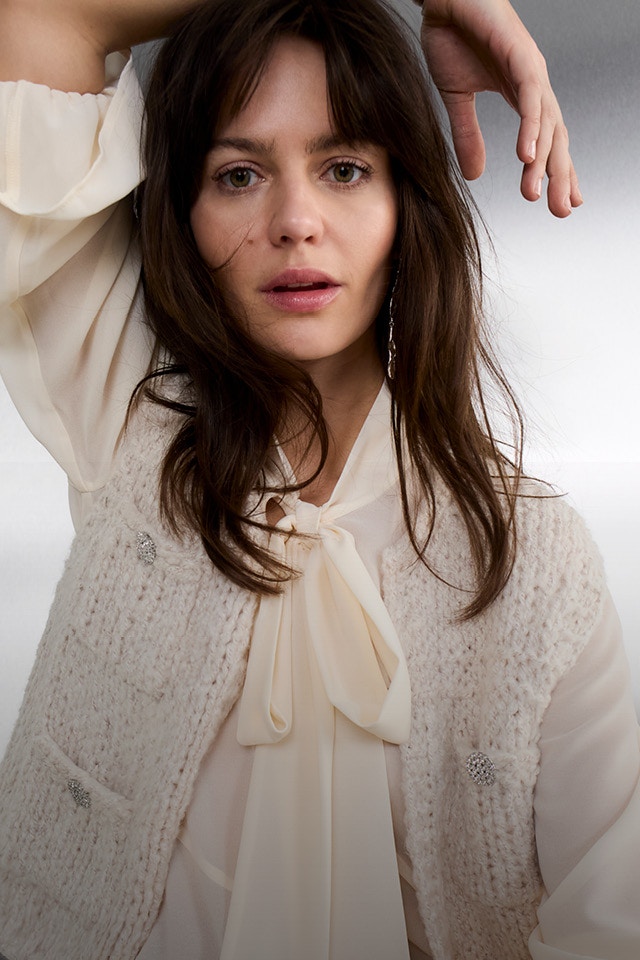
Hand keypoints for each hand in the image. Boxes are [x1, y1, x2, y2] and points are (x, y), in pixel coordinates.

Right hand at [419, 0, 581, 216]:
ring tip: (537, 193)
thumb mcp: (456, 100)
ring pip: (546, 123)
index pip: (546, 141)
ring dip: (543, 161)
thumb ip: (468, 137)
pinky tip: (528, 154)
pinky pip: (530, 98)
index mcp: (523, 96)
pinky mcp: (520, 56)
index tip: (560, 202)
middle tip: (562, 209)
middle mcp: (534, 86)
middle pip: (555, 138)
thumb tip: (475, 175)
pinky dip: (531, 127)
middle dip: (560, 176)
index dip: (555, 172)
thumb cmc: (453, 37)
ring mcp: (531, 70)